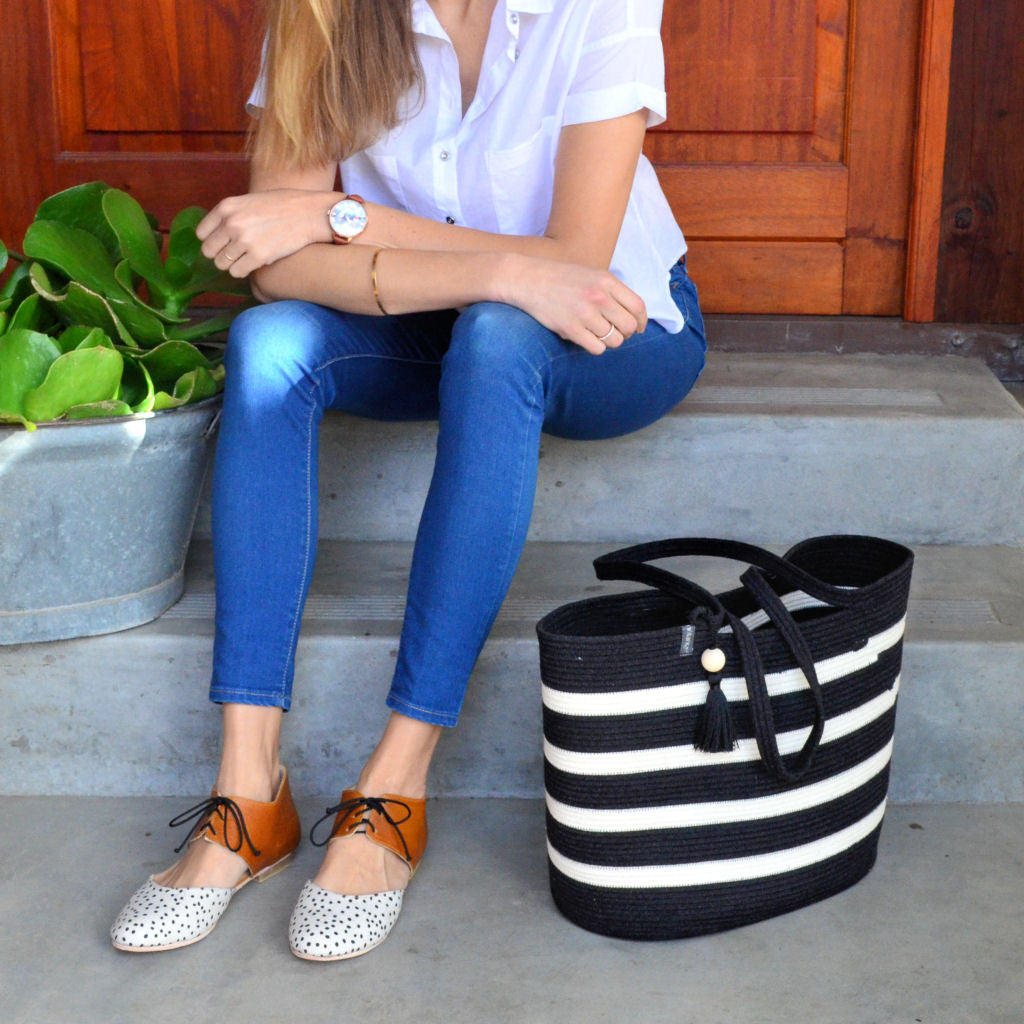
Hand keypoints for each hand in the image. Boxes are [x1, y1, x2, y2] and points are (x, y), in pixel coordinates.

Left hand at [196, 189, 338, 278]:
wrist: (309, 213)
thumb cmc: (283, 206)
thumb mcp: (250, 201)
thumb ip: (232, 215)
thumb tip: (218, 235)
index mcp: (227, 206)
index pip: (202, 233)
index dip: (212, 240)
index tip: (224, 243)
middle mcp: (232, 223)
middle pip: (209, 251)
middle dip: (221, 255)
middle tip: (235, 254)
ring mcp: (244, 240)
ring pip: (222, 264)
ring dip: (232, 264)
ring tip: (246, 258)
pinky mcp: (259, 256)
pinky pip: (237, 272)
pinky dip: (243, 271)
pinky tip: (254, 264)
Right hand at [500, 254, 647, 353]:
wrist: (526, 279)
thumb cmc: (558, 278)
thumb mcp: (590, 275)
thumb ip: (610, 291)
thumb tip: (629, 315)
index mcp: (607, 281)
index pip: (638, 307)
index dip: (641, 322)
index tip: (638, 328)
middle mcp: (599, 297)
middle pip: (629, 326)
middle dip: (625, 333)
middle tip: (614, 332)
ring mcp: (585, 313)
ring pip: (614, 340)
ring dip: (608, 341)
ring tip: (596, 334)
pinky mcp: (571, 329)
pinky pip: (596, 348)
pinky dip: (594, 347)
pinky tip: (585, 339)